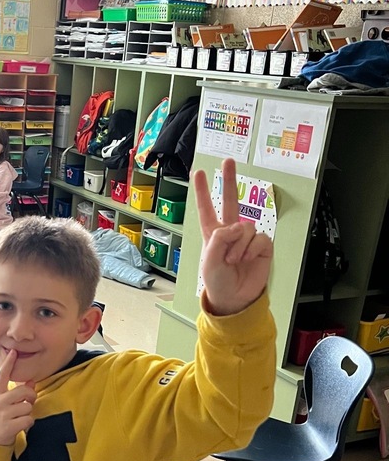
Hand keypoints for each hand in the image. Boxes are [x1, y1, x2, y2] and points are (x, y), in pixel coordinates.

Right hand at [0, 350, 35, 446]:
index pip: (2, 375)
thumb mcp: (4, 403)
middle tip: (28, 402)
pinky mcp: (9, 426)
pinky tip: (21, 425)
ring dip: (28, 412)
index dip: (8, 363)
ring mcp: (3, 414)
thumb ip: (17, 392)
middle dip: (31, 397)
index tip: (13, 352)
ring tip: (20, 417)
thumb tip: (32, 381)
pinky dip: (29, 423)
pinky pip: (28, 419)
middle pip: (24, 391)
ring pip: (28, 406)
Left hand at [193, 158, 271, 315]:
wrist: (235, 298)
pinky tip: (246, 259)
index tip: (199, 173)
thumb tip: (236, 226)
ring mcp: (246, 238)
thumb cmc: (217, 281)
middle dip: (229, 180)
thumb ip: (219, 238)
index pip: (207, 208)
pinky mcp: (261, 246)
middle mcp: (230, 232)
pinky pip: (258, 238)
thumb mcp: (209, 259)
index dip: (202, 191)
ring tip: (233, 260)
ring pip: (245, 226)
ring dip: (238, 245)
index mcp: (213, 234)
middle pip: (231, 201)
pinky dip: (251, 249)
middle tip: (228, 162)